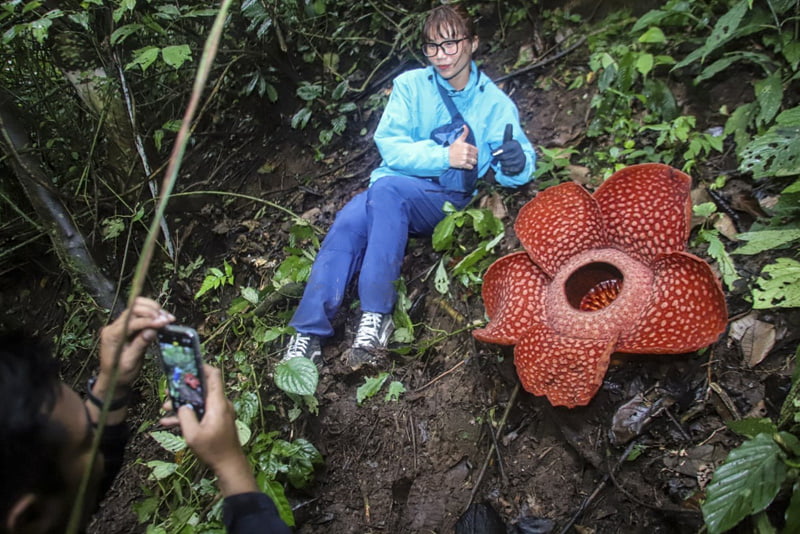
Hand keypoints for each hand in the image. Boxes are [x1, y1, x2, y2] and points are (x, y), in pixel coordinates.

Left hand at [95, 297, 173, 396]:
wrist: (112, 378)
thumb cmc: (119, 373)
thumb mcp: (130, 362)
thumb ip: (140, 344)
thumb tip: (152, 330)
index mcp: (112, 336)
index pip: (132, 322)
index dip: (149, 321)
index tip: (164, 322)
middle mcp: (114, 327)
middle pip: (133, 308)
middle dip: (151, 311)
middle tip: (166, 318)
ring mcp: (119, 325)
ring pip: (137, 308)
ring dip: (153, 310)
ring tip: (167, 317)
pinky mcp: (126, 326)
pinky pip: (139, 315)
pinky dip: (151, 314)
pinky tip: (162, 318)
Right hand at [163, 365, 257, 496]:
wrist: (229, 465)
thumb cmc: (213, 449)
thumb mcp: (193, 434)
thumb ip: (185, 416)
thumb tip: (182, 406)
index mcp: (218, 402)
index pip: (214, 375)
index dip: (202, 367)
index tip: (188, 364)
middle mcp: (220, 404)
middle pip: (202, 389)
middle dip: (184, 389)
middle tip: (168, 391)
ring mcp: (219, 413)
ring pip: (198, 402)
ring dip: (182, 404)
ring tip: (164, 408)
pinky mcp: (216, 421)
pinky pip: (200, 413)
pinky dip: (187, 416)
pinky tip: (168, 422)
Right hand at [448, 125, 477, 169]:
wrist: (445, 155)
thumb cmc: (452, 147)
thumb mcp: (458, 139)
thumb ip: (464, 133)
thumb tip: (465, 125)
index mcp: (466, 146)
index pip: (476, 150)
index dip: (474, 151)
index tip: (471, 152)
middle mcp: (466, 152)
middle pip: (475, 156)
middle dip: (473, 156)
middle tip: (469, 156)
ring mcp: (464, 159)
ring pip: (474, 161)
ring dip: (473, 162)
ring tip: (469, 161)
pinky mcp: (462, 164)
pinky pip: (470, 167)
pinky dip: (470, 166)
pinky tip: (467, 165)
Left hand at [495, 139, 525, 175]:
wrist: (520, 153)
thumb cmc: (510, 148)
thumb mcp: (505, 145)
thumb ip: (499, 148)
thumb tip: (492, 153)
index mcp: (515, 145)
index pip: (503, 149)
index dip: (496, 152)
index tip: (492, 153)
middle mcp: (519, 152)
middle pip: (503, 157)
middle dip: (498, 158)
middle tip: (498, 158)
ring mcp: (520, 160)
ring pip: (505, 164)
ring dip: (501, 164)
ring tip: (502, 162)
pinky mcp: (520, 167)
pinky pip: (508, 170)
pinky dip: (504, 169)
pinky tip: (504, 167)